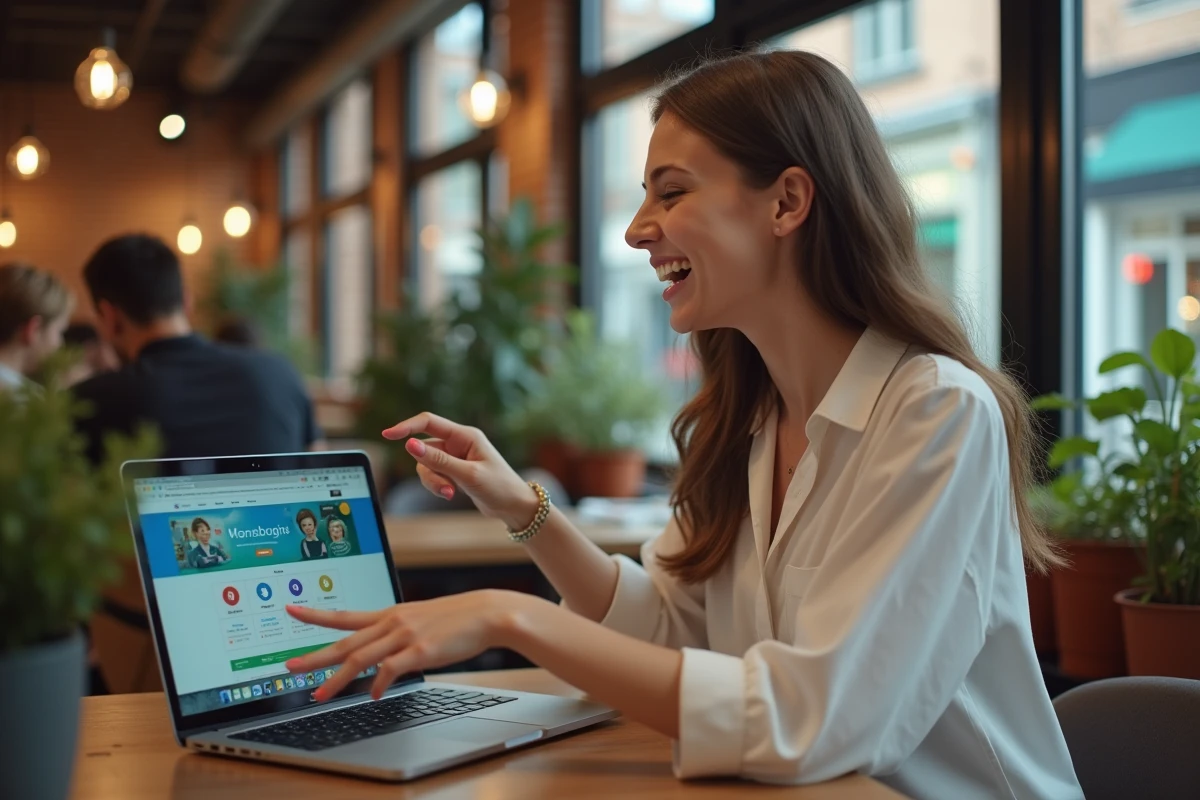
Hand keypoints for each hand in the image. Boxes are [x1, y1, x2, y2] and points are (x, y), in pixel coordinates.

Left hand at [283, 590, 538, 700]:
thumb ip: (398, 635)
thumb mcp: (421, 620)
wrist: (486, 613)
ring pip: (361, 658)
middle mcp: (391, 622)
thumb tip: (382, 660)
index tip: (291, 610)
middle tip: (289, 666)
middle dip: (315, 656)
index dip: (315, 615)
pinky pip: (391, 669)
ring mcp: (404, 636)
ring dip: (337, 679)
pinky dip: (380, 683)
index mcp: (389, 614)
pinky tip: (375, 694)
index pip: (344, 615)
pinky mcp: (420, 650)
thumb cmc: (457, 618)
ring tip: (319, 694)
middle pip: (345, 642)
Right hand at [383, 412, 539, 529]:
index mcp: (465, 435)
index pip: (429, 423)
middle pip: (424, 449)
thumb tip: (410, 445)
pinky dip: (438, 485)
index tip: (387, 435)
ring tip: (450, 493)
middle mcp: (459, 442)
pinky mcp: (454, 470)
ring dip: (433, 481)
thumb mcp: (468, 475)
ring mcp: (455, 456)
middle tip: (445, 489)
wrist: (514, 507)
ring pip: (427, 465)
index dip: (407, 427)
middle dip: (429, 471)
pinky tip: (452, 494)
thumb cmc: (499, 487)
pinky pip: (434, 474)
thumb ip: (439, 461)